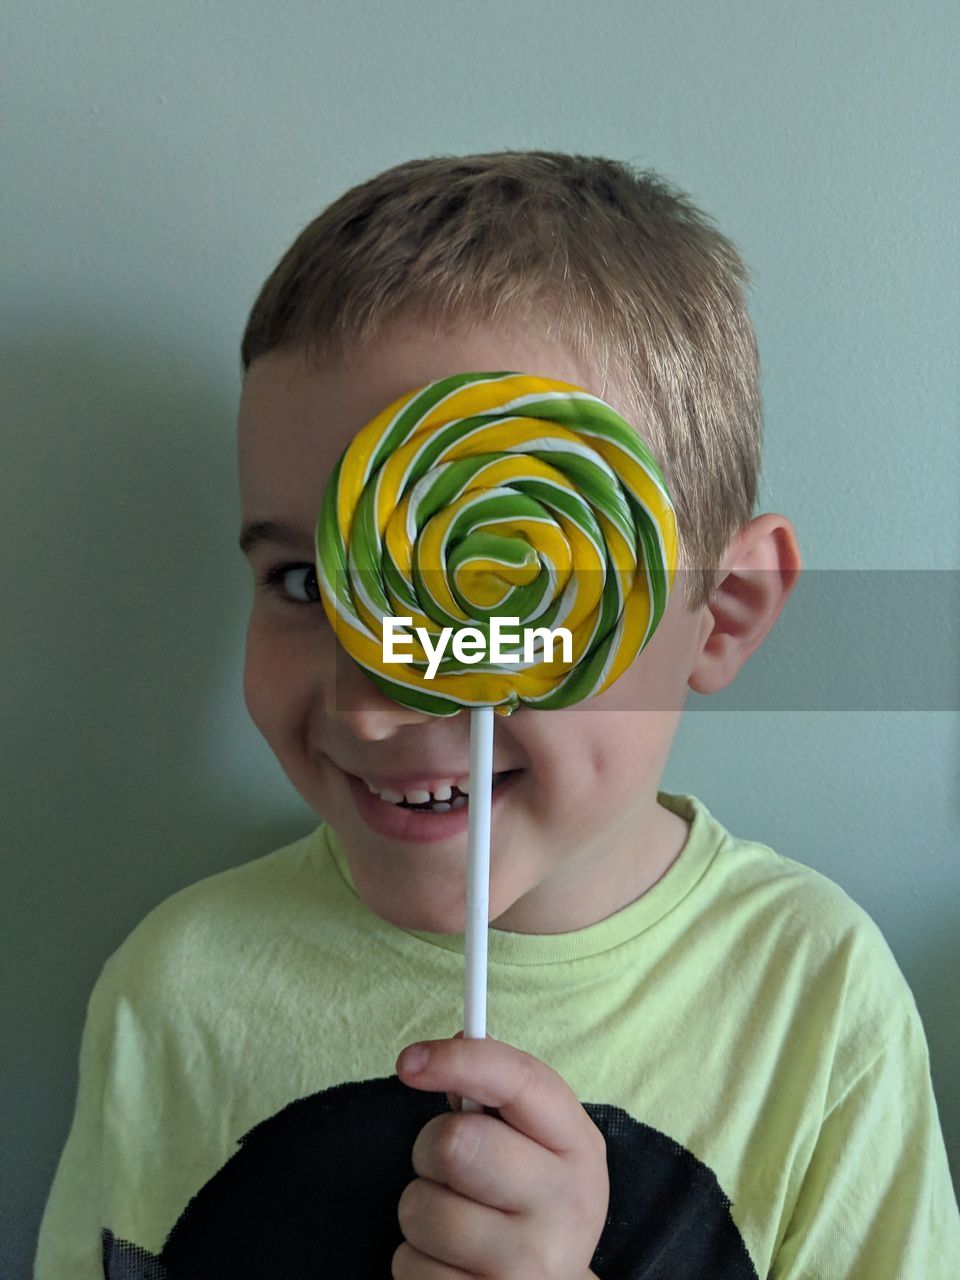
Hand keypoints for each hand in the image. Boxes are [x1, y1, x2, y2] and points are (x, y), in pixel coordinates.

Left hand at [394, 1032, 607, 1278]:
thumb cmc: (528, 1204)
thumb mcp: (535, 1146)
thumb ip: (496, 1094)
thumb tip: (444, 1050)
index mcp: (580, 1148)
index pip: (518, 1080)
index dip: (459, 1059)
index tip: (408, 1061)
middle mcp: (567, 1205)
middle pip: (454, 1142)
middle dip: (429, 1149)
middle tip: (448, 1168)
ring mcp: (532, 1265)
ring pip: (420, 1207)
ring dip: (420, 1211)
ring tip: (456, 1225)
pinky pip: (408, 1264)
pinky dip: (415, 1262)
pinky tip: (453, 1266)